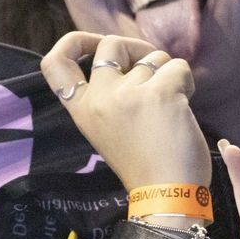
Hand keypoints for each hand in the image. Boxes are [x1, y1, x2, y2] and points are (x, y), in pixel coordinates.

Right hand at [40, 31, 209, 189]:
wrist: (168, 195)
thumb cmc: (145, 163)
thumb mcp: (107, 129)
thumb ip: (107, 95)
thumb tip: (127, 55)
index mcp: (82, 110)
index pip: (53, 63)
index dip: (72, 42)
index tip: (93, 43)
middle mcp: (99, 99)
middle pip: (110, 44)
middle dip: (136, 49)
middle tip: (152, 71)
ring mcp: (127, 95)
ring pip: (152, 57)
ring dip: (166, 73)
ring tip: (169, 106)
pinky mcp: (159, 94)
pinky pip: (177, 66)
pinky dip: (186, 81)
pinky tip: (184, 105)